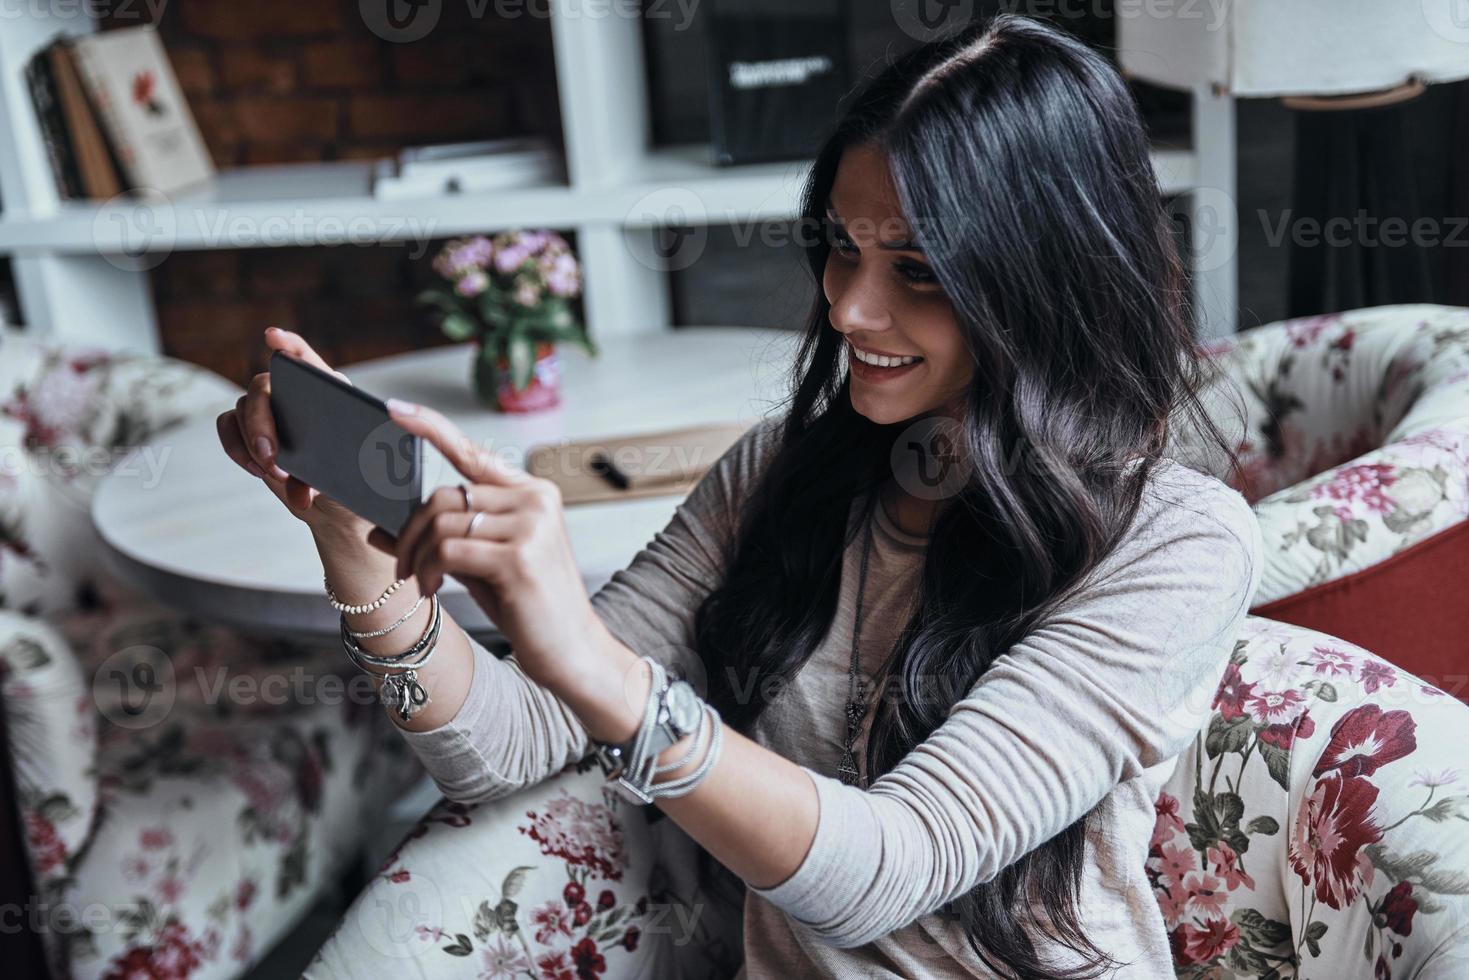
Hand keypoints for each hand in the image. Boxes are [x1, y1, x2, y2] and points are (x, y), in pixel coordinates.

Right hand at [215, 327, 371, 540]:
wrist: (338, 509)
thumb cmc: (354, 484)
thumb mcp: (349, 480)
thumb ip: (327, 481)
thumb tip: (304, 492)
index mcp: (329, 392)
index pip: (305, 358)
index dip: (289, 344)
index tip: (272, 337)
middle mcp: (296, 395)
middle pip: (264, 386)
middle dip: (262, 421)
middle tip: (272, 457)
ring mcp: (271, 411)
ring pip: (244, 407)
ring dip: (251, 441)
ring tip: (273, 472)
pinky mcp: (250, 432)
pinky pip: (227, 425)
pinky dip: (235, 447)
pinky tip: (256, 470)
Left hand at [366, 399, 604, 691]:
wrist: (573, 651)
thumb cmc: (529, 606)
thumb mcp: (479, 566)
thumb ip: (438, 541)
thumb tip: (377, 527)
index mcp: (532, 493)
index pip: (473, 451)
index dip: (430, 427)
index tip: (394, 409)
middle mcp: (535, 500)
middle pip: (445, 495)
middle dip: (410, 532)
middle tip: (403, 566)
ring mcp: (531, 526)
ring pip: (441, 523)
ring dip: (417, 557)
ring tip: (421, 583)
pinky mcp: (519, 557)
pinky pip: (448, 550)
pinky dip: (428, 571)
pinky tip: (433, 590)